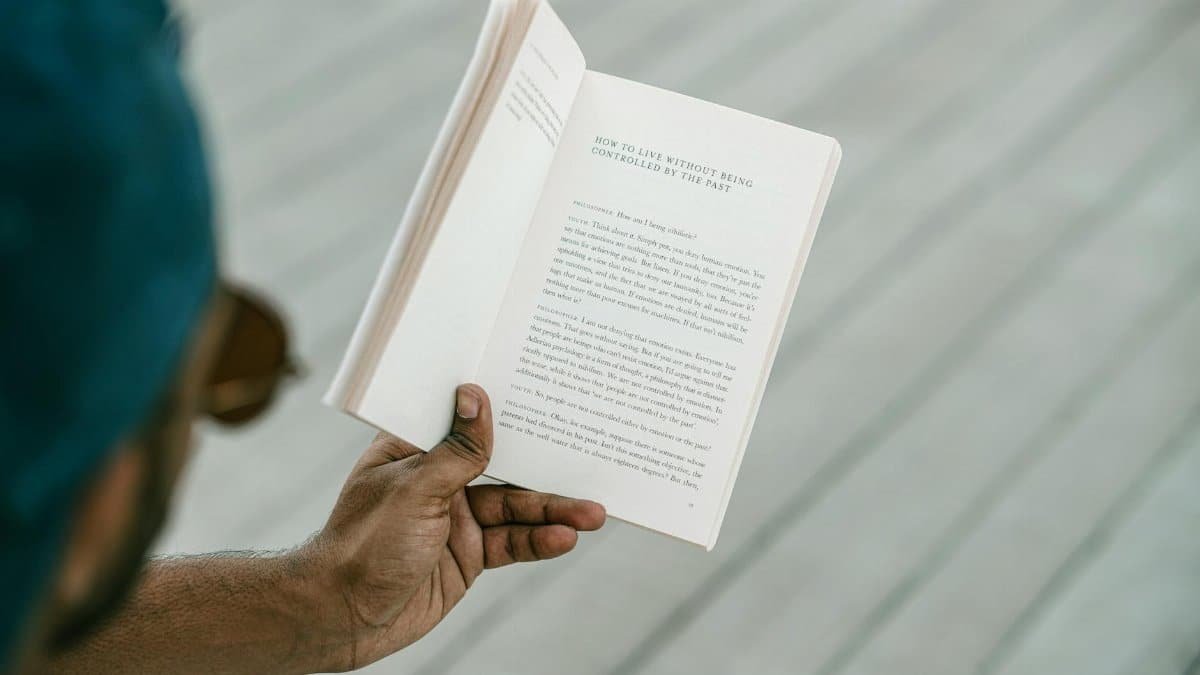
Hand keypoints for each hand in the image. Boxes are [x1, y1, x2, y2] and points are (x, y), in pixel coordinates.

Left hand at [299, 384, 605, 670]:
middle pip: (502, 465)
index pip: (467, 420)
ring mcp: (455, 518)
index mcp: (415, 449)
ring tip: (593, 514)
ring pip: (515, 508)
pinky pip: (511, 543)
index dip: (505, 409)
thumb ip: (457, 449)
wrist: (342, 616)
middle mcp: (438, 479)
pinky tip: (565, 539)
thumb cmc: (362, 544)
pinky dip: (539, 541)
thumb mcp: (416, 488)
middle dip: (546, 466)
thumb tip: (476, 398)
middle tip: (587, 458)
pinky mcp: (468, 554)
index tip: (546, 393)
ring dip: (553, 511)